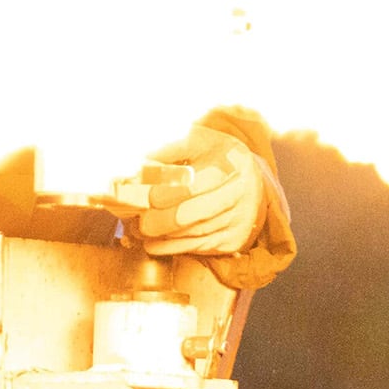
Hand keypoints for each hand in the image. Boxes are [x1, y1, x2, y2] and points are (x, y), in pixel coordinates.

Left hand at [136, 124, 270, 256]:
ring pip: (195, 233)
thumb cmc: (216, 157)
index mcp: (232, 162)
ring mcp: (239, 218)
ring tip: (142, 230)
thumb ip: (170, 148)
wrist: (250, 180)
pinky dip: (173, 247)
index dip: (168, 194)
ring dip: (165, 235)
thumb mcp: (198, 141)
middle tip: (141, 221)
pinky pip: (200, 247)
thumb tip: (138, 161)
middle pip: (195, 213)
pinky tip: (154, 243)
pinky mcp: (234, 238)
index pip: (195, 185)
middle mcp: (240, 191)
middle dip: (163, 220)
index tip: (149, 198)